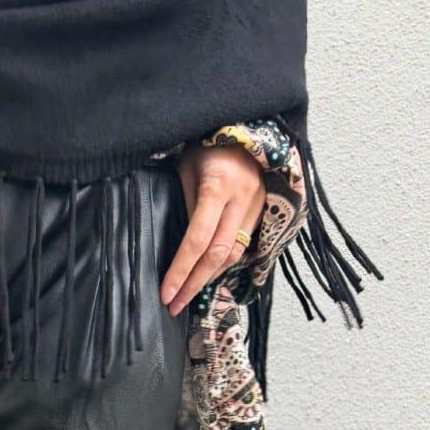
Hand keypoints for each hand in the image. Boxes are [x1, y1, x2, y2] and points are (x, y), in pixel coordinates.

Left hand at [161, 144, 266, 315]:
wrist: (245, 124)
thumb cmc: (207, 144)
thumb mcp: (186, 168)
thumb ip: (185, 205)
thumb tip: (179, 248)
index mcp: (219, 186)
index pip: (197, 240)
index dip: (180, 271)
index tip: (165, 293)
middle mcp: (242, 198)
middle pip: (218, 255)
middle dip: (194, 285)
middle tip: (174, 305)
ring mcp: (257, 204)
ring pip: (234, 254)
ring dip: (209, 279)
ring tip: (187, 295)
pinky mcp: (264, 208)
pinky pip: (244, 245)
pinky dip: (223, 264)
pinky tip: (207, 275)